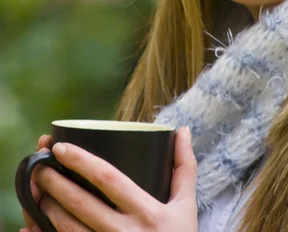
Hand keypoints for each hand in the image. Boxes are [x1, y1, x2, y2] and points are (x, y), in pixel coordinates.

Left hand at [22, 126, 197, 231]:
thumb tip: (183, 130)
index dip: (82, 161)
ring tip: (37, 193)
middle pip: (81, 205)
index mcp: (147, 212)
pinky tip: (36, 226)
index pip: (108, 178)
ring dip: (48, 211)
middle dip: (55, 184)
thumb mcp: (186, 206)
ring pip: (68, 230)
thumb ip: (184, 167)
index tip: (61, 148)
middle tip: (39, 168)